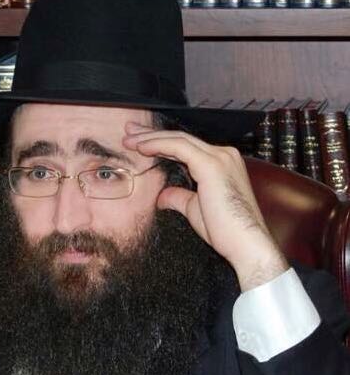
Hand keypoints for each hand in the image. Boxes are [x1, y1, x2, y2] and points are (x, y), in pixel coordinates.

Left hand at [124, 122, 288, 290]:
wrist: (246, 244)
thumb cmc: (225, 232)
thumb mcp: (195, 210)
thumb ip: (180, 198)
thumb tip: (162, 197)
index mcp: (222, 163)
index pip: (186, 147)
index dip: (161, 143)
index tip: (139, 143)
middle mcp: (224, 155)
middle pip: (180, 138)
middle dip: (151, 134)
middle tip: (129, 130)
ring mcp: (220, 157)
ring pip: (178, 140)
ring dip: (150, 137)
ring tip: (128, 138)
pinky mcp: (212, 165)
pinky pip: (179, 147)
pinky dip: (158, 145)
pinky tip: (141, 147)